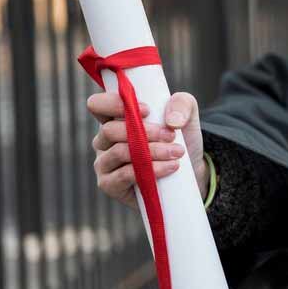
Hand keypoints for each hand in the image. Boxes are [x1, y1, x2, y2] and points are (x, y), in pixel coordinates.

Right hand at [87, 91, 206, 209]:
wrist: (189, 170)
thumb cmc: (180, 137)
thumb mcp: (187, 113)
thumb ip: (181, 104)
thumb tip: (172, 120)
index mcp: (114, 118)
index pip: (97, 105)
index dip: (116, 104)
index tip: (147, 110)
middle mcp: (104, 140)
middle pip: (109, 130)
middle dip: (144, 132)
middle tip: (170, 135)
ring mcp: (104, 163)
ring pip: (119, 152)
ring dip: (152, 151)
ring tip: (177, 152)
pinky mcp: (109, 184)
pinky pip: (123, 175)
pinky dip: (150, 169)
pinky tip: (170, 167)